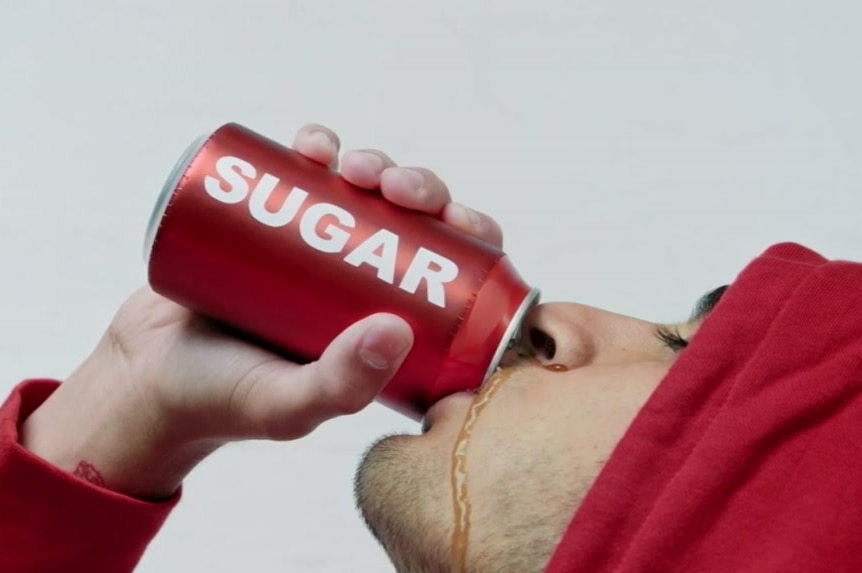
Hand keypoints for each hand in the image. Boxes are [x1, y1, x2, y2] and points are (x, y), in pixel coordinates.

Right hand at [20, 124, 502, 498]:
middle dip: (418, 189)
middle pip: (415, 225)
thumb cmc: (221, 402)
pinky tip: (314, 143)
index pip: (453, 277)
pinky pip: (307, 175)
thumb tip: (399, 329)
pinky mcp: (275, 225)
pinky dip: (316, 149)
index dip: (468, 238)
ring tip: (347, 164)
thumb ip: (339, 386)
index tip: (455, 218)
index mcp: (390, 331)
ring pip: (365, 193)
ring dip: (372, 163)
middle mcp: (362, 287)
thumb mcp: (285, 406)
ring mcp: (319, 252)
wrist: (144, 375)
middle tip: (392, 186)